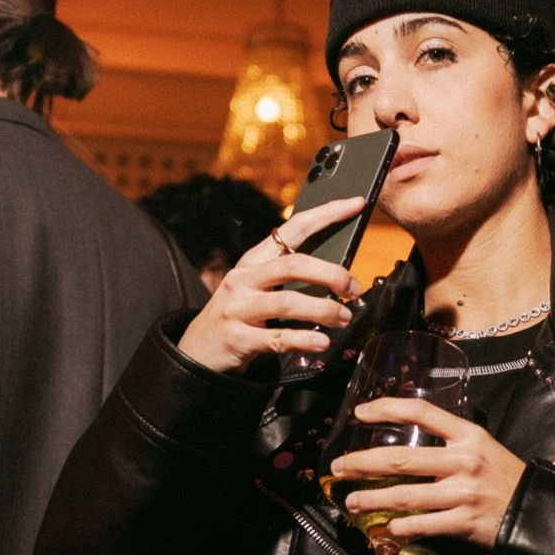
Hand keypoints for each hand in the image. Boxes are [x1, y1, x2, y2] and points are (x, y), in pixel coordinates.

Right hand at [176, 196, 364, 374]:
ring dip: (323, 310)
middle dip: (331, 274)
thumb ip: (288, 278)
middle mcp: (244, 278)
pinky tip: (321, 343)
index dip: (327, 213)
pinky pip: (278, 338)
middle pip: (293, 264)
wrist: (197, 351)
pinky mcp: (238, 338)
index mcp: (254, 260)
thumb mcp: (257, 288)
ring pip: (287, 302)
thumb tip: (339, 274)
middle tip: (354, 289)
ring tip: (342, 318)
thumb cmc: (239, 316)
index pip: (294, 228)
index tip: (356, 203)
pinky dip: (304, 340)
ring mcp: (239, 308)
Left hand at [330, 397, 526, 549]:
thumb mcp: (484, 448)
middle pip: (400, 459)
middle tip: (339, 466)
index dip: (387, 408)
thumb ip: (450, 444)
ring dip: (371, 498)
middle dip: (362, 463)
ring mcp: (462, 493)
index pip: (421, 412)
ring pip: (403, 495)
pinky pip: (420, 525)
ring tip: (351, 500)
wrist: (538, 513)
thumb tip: (408, 448)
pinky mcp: (463, 523)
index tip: (361, 413)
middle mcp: (463, 461)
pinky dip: (397, 528)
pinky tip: (383, 529)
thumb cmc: (508, 479)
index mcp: (468, 436)